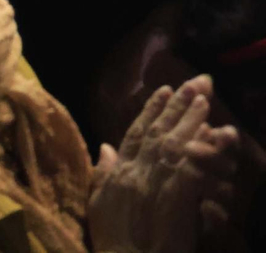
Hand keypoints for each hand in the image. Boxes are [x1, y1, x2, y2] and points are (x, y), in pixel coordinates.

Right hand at [88, 76, 239, 252]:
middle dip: (177, 105)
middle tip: (196, 82)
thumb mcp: (98, 205)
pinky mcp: (178, 196)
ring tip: (206, 98)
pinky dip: (207, 147)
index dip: (150, 110)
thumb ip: (103, 173)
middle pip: (159, 132)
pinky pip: (195, 165)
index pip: (135, 134)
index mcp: (119, 173)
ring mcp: (157, 182)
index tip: (164, 90)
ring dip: (192, 118)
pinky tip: (220, 134)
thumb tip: (105, 146)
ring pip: (176, 142)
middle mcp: (137, 171)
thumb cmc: (114, 240)